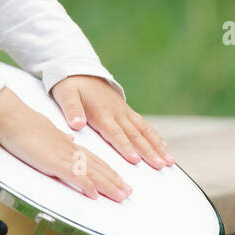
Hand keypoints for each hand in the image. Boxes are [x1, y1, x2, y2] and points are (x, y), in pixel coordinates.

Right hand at [0, 86, 131, 201]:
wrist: (13, 117)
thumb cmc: (24, 124)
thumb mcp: (47, 131)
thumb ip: (60, 138)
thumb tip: (70, 140)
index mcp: (68, 143)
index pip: (93, 159)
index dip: (107, 169)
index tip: (118, 178)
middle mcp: (70, 149)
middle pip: (98, 167)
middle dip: (114, 180)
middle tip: (128, 191)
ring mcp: (64, 156)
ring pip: (92, 172)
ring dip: (108, 185)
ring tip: (121, 195)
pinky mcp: (54, 162)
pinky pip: (75, 176)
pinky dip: (87, 186)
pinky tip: (95, 195)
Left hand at [49, 75, 174, 168]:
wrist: (79, 70)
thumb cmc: (71, 85)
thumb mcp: (66, 95)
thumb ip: (72, 110)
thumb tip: (76, 124)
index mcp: (101, 113)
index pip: (116, 133)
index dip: (125, 147)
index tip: (135, 160)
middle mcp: (117, 113)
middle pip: (135, 135)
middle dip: (149, 151)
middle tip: (161, 165)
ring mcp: (124, 112)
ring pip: (144, 131)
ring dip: (157, 146)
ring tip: (169, 160)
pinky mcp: (126, 111)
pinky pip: (144, 125)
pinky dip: (155, 136)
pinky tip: (164, 146)